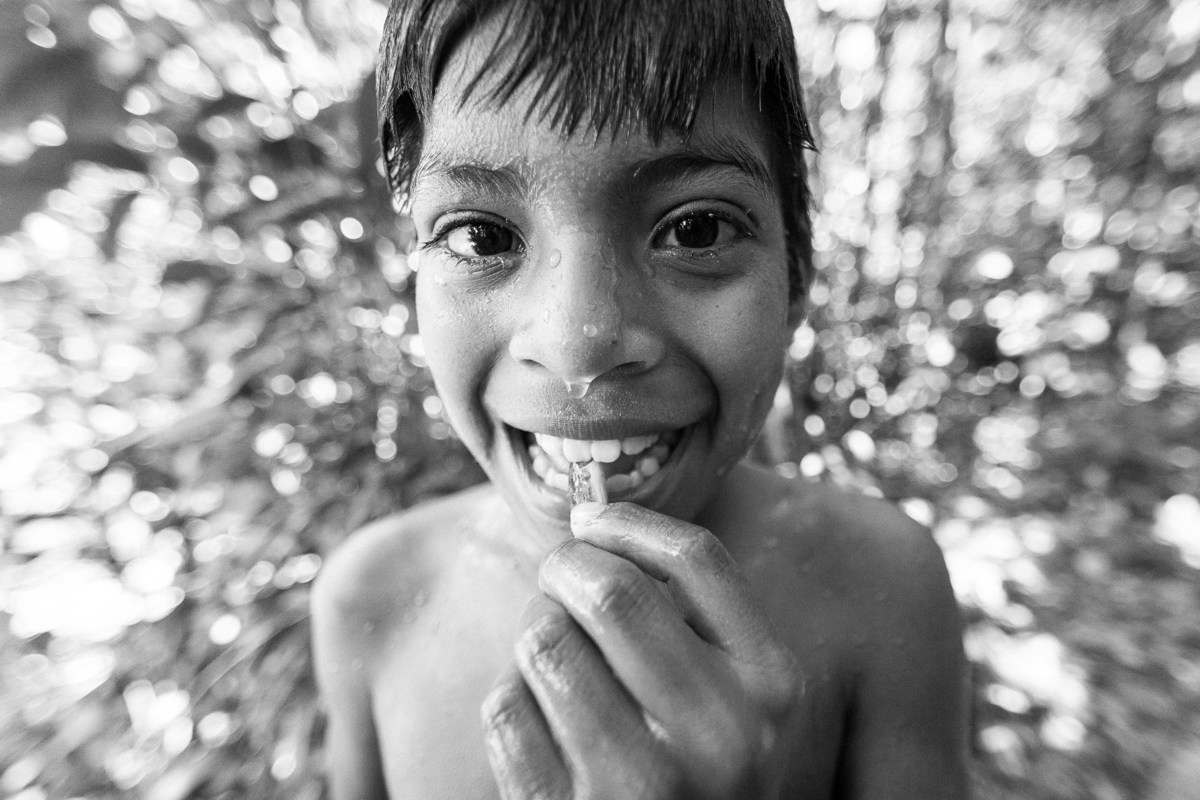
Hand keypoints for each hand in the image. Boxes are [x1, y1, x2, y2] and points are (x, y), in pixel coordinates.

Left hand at [481, 502, 803, 799]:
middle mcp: (722, 735)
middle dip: (566, 566)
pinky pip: (505, 707)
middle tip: (558, 577)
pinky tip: (537, 718)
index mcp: (774, 689)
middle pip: (610, 590)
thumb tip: (599, 523)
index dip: (628, 521)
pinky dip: (510, 697)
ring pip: (545, 640)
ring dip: (535, 632)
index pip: (698, 558)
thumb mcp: (749, 709)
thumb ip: (707, 628)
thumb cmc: (710, 782)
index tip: (590, 519)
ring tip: (553, 655)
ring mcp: (644, 785)